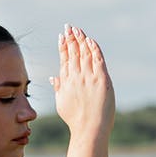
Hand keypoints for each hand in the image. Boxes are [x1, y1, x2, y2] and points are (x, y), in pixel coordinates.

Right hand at [51, 25, 114, 142]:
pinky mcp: (101, 80)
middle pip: (73, 53)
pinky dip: (94, 49)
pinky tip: (91, 41)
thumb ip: (58, 88)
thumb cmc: (76, 120)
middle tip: (69, 27)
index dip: (63, 46)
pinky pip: (98, 60)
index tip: (62, 36)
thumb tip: (53, 77)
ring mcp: (88, 78)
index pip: (64, 59)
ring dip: (81, 40)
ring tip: (78, 30)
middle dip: (71, 38)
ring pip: (85, 54)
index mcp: (66, 82)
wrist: (88, 129)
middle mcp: (76, 77)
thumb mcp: (62, 103)